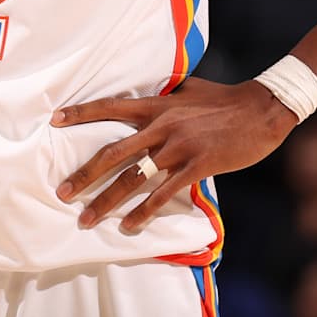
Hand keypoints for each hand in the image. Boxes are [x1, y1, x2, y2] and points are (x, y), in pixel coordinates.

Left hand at [52, 77, 295, 233]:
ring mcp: (178, 148)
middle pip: (113, 151)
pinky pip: (163, 194)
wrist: (261, 110)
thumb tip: (147, 94)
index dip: (82, 112)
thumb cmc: (224, 99)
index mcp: (158, 104)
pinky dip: (143, 212)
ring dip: (107, 201)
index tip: (55, 120)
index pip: (111, 107)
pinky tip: (128, 226)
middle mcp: (162, 125)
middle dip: (84, 173)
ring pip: (133, 178)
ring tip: (86, 218)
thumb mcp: (188, 90)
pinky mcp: (197, 167)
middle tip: (62, 191)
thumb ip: (164, 96)